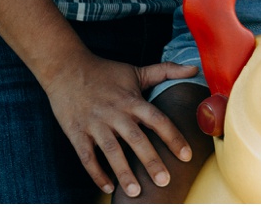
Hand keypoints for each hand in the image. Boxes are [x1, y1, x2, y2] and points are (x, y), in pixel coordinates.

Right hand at [39, 53, 198, 196]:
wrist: (65, 68)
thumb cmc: (105, 72)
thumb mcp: (136, 70)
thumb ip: (166, 71)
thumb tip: (195, 68)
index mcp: (132, 101)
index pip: (158, 120)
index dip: (173, 138)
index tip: (186, 156)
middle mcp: (115, 114)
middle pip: (136, 140)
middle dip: (151, 161)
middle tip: (164, 181)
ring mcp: (94, 124)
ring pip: (111, 151)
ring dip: (124, 172)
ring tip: (136, 192)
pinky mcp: (76, 132)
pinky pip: (86, 156)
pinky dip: (96, 173)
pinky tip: (108, 187)